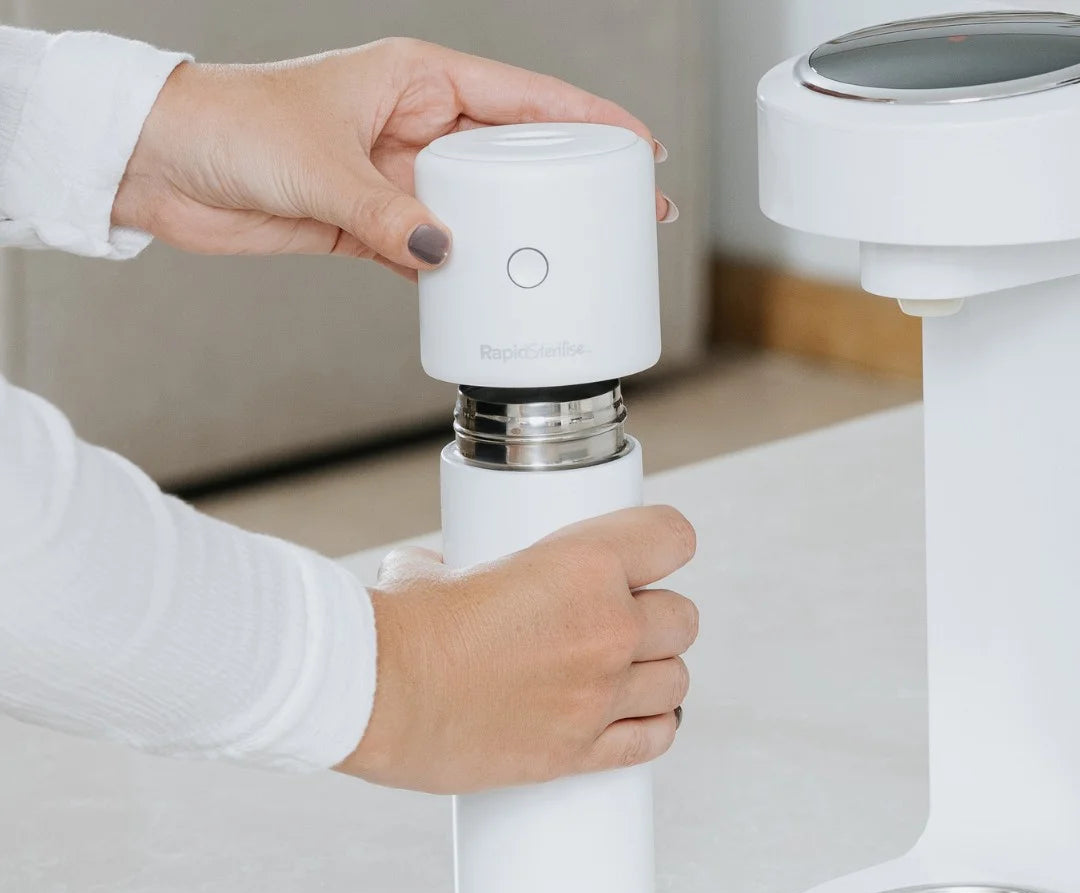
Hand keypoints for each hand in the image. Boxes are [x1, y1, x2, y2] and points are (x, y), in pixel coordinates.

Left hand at [112, 38, 675, 278]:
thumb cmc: (231, 126)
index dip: (588, 120)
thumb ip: (387, 214)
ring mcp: (397, 178)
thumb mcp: (322, 164)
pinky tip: (484, 290)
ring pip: (478, 209)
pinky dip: (456, 272)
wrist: (164, 165)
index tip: (636, 147)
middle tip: (620, 215)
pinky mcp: (372, 224)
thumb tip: (441, 255)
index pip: (524, 97)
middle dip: (567, 187)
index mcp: (417, 81)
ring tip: (564, 262)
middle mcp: (415, 127)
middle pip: (514, 157)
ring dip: (514, 237)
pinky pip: (432, 250)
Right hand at [335, 506, 697, 794]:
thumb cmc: (399, 627)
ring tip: (624, 672)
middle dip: (657, 617)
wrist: (374, 694)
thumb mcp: (441, 567)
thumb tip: (448, 569)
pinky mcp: (579, 751)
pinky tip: (632, 718)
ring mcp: (598, 694)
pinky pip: (651, 740)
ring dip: (656, 673)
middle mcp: (606, 629)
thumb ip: (466, 564)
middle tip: (622, 620)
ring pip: (676, 680)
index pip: (672, 537)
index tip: (650, 554)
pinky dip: (650, 727)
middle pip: (682, 618)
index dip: (663, 543)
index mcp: (582, 565)